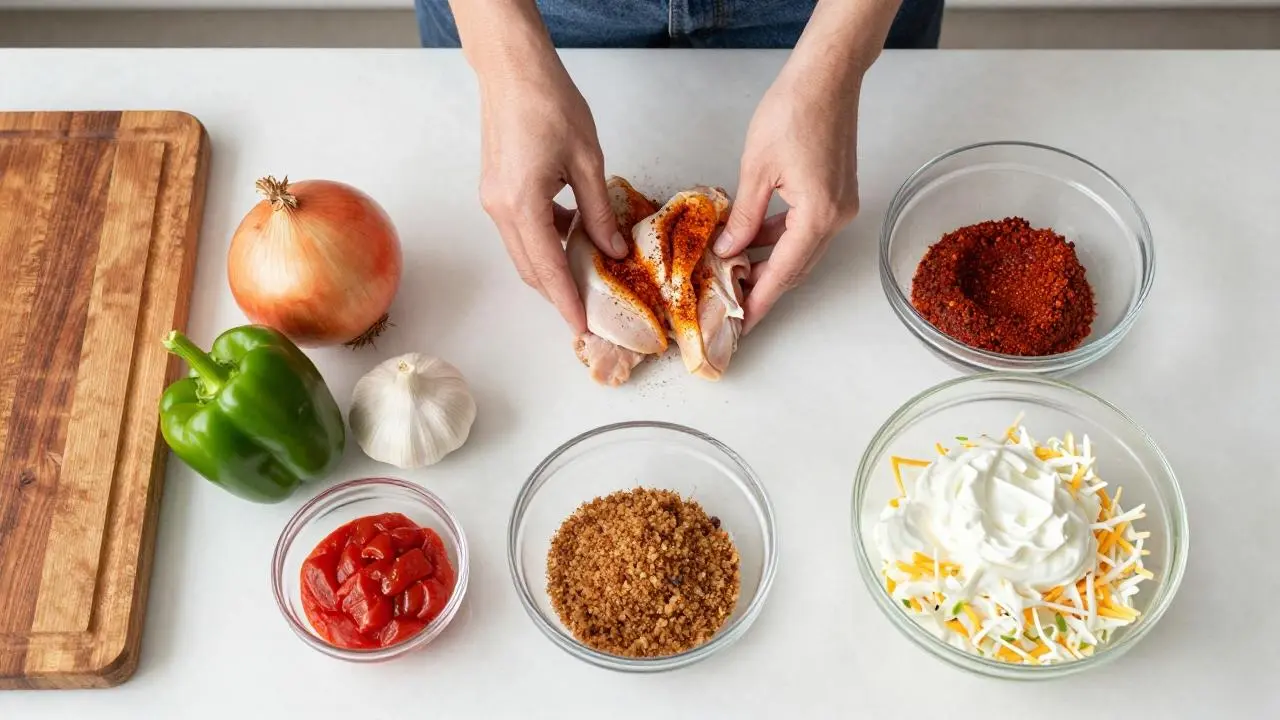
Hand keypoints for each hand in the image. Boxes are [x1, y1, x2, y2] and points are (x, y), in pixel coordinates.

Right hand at [477, 61, 626, 332]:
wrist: (512, 71)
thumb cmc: (549, 104)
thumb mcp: (588, 161)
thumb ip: (599, 212)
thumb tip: (612, 250)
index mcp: (522, 205)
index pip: (547, 268)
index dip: (566, 301)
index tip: (581, 327)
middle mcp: (500, 209)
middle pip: (530, 268)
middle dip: (557, 294)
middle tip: (587, 311)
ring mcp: (493, 200)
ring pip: (523, 252)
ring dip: (551, 267)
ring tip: (585, 275)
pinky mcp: (495, 190)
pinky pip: (520, 230)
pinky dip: (544, 241)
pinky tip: (572, 235)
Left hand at [713, 60, 862, 333]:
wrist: (827, 77)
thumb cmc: (792, 111)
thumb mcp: (756, 170)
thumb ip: (745, 217)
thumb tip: (729, 251)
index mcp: (818, 215)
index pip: (784, 272)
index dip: (760, 300)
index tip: (741, 324)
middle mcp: (837, 217)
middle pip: (797, 267)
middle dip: (765, 287)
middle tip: (734, 306)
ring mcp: (841, 206)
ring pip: (802, 249)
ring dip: (771, 262)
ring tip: (737, 275)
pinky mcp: (838, 193)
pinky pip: (807, 229)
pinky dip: (782, 239)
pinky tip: (755, 240)